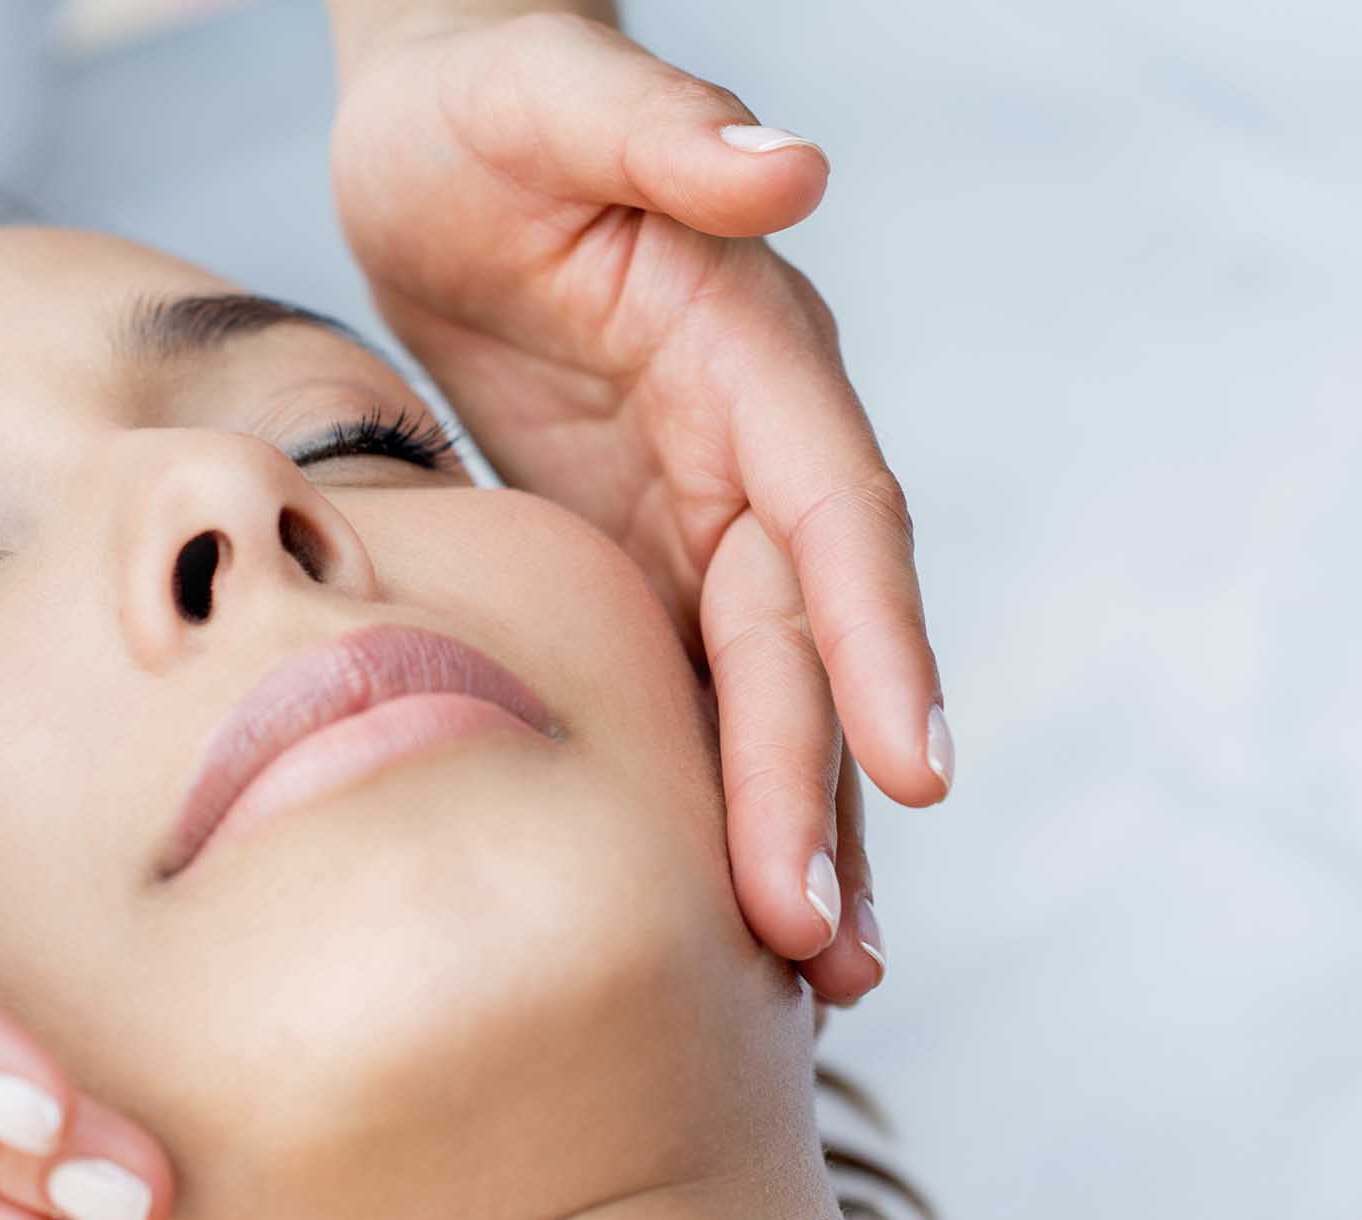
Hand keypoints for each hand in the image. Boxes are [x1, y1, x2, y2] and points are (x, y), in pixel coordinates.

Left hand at [330, 12, 938, 1005]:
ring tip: (823, 986)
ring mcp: (703, 520)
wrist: (446, 133)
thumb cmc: (491, 99)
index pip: (837, 516)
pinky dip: (719, 807)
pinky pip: (693, 703)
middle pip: (808, 646)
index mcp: (753, 358)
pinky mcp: (639, 564)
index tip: (916, 767)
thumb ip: (661, 123)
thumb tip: (791, 164)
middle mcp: (756, 455)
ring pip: (773, 699)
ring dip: (803, 830)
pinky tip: (729, 917)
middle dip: (818, 792)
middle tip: (822, 952)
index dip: (880, 641)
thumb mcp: (551, 92)